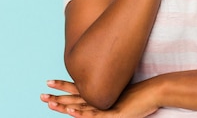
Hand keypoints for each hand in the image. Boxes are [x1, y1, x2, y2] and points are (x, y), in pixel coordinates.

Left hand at [41, 79, 159, 117]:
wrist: (156, 90)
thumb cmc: (141, 94)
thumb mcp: (122, 95)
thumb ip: (110, 95)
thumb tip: (103, 92)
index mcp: (101, 92)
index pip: (77, 89)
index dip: (63, 86)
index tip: (48, 82)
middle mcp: (101, 96)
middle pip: (75, 96)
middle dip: (57, 96)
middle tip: (41, 95)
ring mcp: (106, 105)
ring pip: (81, 105)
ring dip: (65, 105)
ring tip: (50, 103)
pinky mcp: (114, 113)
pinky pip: (95, 115)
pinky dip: (83, 114)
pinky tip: (73, 112)